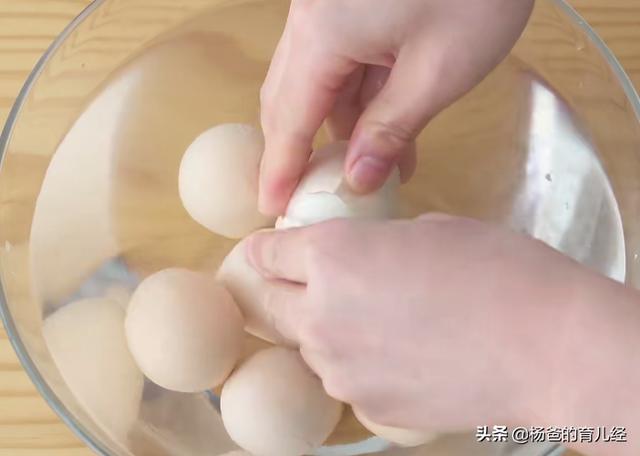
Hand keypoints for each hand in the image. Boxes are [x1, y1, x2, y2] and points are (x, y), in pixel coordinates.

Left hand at [245, 214, 639, 454]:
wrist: (547, 348)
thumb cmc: (495, 270)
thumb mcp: (426, 231)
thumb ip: (374, 245)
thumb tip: (362, 259)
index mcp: (330, 257)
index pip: (264, 254)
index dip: (265, 249)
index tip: (272, 251)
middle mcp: (319, 316)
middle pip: (269, 305)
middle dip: (280, 291)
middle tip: (308, 283)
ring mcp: (338, 371)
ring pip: (307, 345)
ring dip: (323, 329)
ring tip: (375, 321)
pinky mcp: (366, 408)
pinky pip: (344, 377)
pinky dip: (358, 363)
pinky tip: (402, 355)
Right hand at [258, 0, 534, 213]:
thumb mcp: (438, 70)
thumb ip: (391, 128)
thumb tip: (356, 179)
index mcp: (323, 35)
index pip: (290, 119)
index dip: (281, 168)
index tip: (273, 209)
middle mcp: (311, 19)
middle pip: (289, 97)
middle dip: (300, 149)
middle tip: (313, 195)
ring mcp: (328, 7)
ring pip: (315, 80)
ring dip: (337, 126)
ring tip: (372, 171)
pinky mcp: (350, 3)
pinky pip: (339, 60)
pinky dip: (357, 97)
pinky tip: (385, 126)